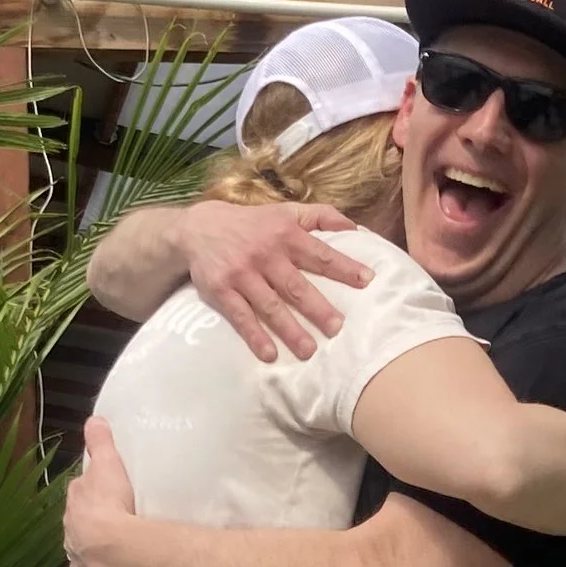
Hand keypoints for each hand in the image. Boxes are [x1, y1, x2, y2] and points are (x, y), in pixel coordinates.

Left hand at [64, 415, 137, 566]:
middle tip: (111, 520)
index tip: (104, 492)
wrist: (112, 545)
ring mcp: (77, 553)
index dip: (91, 490)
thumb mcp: (107, 463)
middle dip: (89, 520)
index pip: (80, 491)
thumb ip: (100, 441)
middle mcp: (70, 527)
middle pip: (79, 520)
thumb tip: (94, 419)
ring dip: (91, 549)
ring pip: (82, 548)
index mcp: (75, 499)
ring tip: (110, 551)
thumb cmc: (110, 502)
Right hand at [182, 200, 371, 363]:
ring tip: (309, 350)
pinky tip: (270, 354)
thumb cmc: (251, 224)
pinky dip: (254, 336)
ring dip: (289, 329)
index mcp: (284, 234)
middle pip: (295, 285)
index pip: (319, 254)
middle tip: (337, 328)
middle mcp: (264, 254)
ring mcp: (241, 274)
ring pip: (270, 305)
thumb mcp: (284, 212)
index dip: (343, 267)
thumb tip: (354, 229)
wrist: (199, 228)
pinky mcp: (220, 290)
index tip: (366, 281)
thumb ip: (319, 216)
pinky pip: (240, 316)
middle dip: (317, 307)